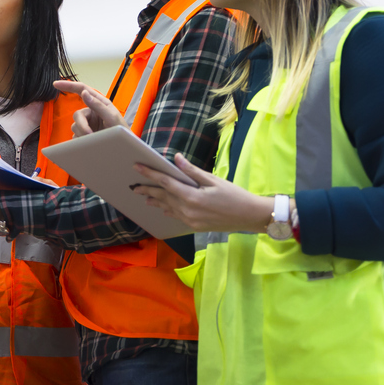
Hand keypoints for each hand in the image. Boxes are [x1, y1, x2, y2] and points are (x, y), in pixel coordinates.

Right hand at [53, 80, 126, 136]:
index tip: (55, 84)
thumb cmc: (121, 130)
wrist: (123, 149)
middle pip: (77, 115)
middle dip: (82, 125)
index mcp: (98, 103)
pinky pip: (75, 136)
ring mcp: (87, 124)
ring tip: (95, 140)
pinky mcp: (84, 135)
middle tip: (89, 134)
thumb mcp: (112, 116)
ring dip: (83, 134)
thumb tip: (84, 92)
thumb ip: (97, 104)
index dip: (68, 85)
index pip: (81, 90)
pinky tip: (90, 143)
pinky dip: (81, 141)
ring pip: (75, 126)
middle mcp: (91, 112)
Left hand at [131, 154, 273, 233]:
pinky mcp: (194, 225)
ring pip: (167, 208)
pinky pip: (176, 216)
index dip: (150, 174)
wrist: (249, 217)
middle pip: (162, 197)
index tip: (137, 167)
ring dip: (155, 201)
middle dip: (147, 190)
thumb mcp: (214, 180)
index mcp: (192, 197)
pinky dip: (167, 210)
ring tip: (143, 196)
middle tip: (134, 185)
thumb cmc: (234, 195)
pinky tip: (161, 208)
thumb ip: (192, 171)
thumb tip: (176, 158)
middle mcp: (187, 210)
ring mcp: (190, 220)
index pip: (165, 183)